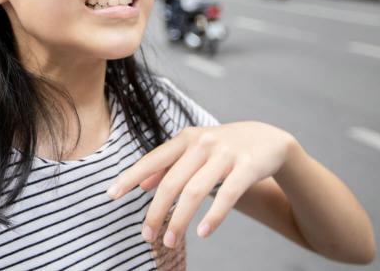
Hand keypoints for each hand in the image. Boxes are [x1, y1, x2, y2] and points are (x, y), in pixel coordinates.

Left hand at [106, 122, 296, 247]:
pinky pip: (227, 195)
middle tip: (146, 235)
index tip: (111, 195)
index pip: (152, 159)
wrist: (268, 139)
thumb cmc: (224, 148)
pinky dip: (213, 217)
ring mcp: (225, 154)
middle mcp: (202, 143)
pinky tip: (202, 233)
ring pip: (195, 191)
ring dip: (179, 220)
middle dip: (156, 211)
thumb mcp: (194, 149)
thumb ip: (169, 165)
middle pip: (171, 181)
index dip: (130, 177)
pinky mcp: (247, 167)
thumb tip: (142, 185)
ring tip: (170, 241)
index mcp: (185, 138)